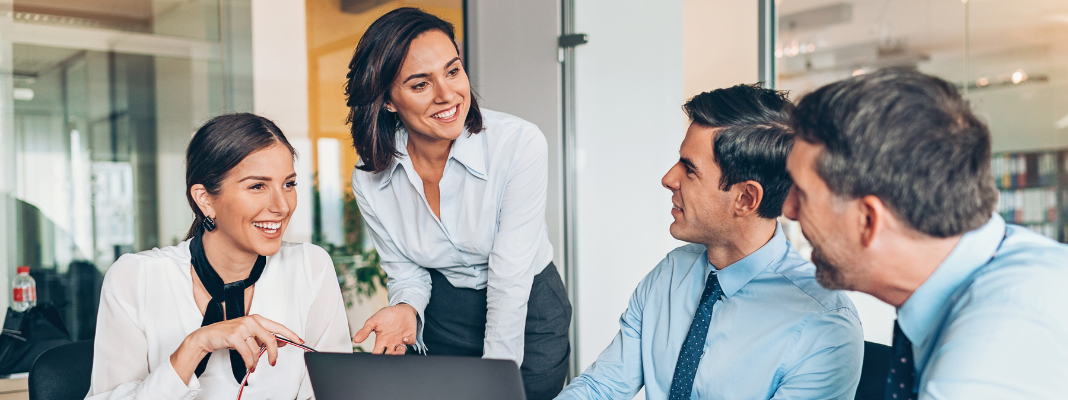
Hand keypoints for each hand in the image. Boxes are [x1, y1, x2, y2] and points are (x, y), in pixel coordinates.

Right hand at [170, 314, 302, 384]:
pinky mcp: (234, 335)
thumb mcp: (249, 335)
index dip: (291, 334)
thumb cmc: (229, 335)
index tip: (300, 341)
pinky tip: (249, 366)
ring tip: (252, 365)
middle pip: (271, 339)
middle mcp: (252, 321)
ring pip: (257, 349)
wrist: (208, 336)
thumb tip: (282, 343)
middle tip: (273, 362)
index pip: (278, 327)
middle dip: (274, 353)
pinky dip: (249, 363)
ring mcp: (243, 327)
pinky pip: (248, 353)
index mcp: (257, 319)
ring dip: (256, 361)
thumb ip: (264, 338)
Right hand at [352, 304, 417, 354]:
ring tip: (395, 352)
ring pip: (400, 352)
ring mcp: (401, 340)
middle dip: (388, 358)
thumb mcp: (372, 322)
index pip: (377, 353)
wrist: (399, 308)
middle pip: (389, 356)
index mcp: (381, 341)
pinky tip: (404, 338)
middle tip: (386, 357)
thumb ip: (365, 331)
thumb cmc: (386, 315)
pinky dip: (409, 342)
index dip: (375, 358)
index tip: (373, 358)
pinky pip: (411, 342)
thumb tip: (355, 340)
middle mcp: (391, 343)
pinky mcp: (410, 336)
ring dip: (398, 354)